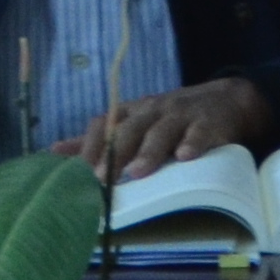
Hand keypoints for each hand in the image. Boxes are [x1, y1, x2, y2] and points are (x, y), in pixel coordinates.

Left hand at [66, 79, 270, 181]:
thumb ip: (98, 139)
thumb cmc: (171, 118)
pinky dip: (193, 143)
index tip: (77, 173)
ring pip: (162, 131)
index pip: (105, 123)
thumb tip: (54, 151)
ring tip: (138, 172)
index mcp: (132, 112)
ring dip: (149, 151)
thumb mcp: (134, 123)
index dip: (90, 146)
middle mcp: (153, 111)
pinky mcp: (209, 122)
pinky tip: (186, 157)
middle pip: (130, 129)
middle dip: (115, 154)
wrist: (225, 101)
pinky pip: (200, 132)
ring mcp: (181, 115)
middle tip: (102, 178)